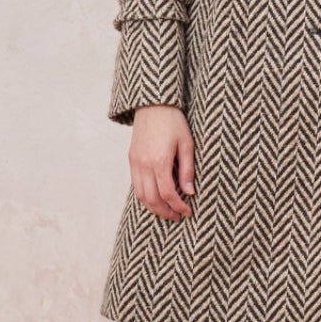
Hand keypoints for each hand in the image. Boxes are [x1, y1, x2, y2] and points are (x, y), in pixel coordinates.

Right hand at [130, 105, 194, 220]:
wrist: (153, 104)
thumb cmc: (173, 122)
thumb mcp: (187, 144)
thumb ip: (187, 169)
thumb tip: (189, 192)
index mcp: (160, 160)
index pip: (168, 193)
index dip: (178, 206)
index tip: (187, 212)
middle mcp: (144, 164)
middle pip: (152, 198)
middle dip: (165, 211)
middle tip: (177, 217)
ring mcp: (135, 162)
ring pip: (140, 195)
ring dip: (153, 207)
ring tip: (167, 212)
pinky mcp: (131, 159)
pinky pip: (135, 185)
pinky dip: (145, 196)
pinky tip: (156, 199)